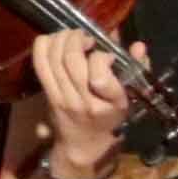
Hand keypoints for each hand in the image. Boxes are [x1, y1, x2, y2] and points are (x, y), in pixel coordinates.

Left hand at [28, 29, 134, 173]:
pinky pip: (40, 65)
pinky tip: (53, 39)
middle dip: (77, 39)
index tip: (106, 55)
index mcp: (111, 103)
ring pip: (54, 60)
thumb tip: (138, 46)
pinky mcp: (48, 96)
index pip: (99, 78)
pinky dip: (43, 46)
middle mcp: (84, 102)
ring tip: (71, 35)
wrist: (84, 143)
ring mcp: (63, 99)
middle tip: (84, 36)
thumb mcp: (131, 96)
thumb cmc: (110, 116)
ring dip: (61, 39)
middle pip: (72, 62)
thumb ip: (137, 68)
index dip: (101, 58)